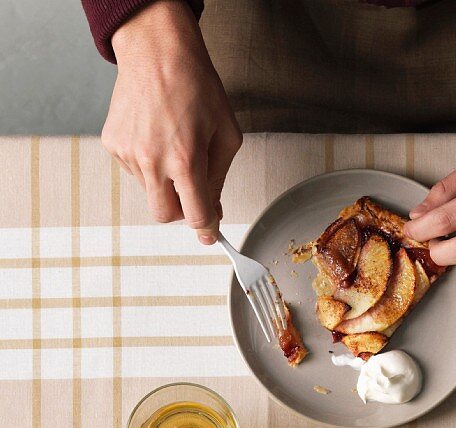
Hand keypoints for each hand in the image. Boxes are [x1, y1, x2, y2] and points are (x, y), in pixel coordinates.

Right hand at [103, 0, 241, 243]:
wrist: (157, 50)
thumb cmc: (195, 85)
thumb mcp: (226, 134)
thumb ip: (220, 178)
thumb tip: (213, 210)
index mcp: (186, 160)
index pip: (195, 216)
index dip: (207, 227)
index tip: (211, 232)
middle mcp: (153, 160)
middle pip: (165, 216)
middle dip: (181, 211)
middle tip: (192, 192)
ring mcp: (128, 153)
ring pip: (149, 193)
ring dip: (165, 183)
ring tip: (173, 146)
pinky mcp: (113, 143)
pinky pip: (133, 171)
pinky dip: (147, 164)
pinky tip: (155, 137)